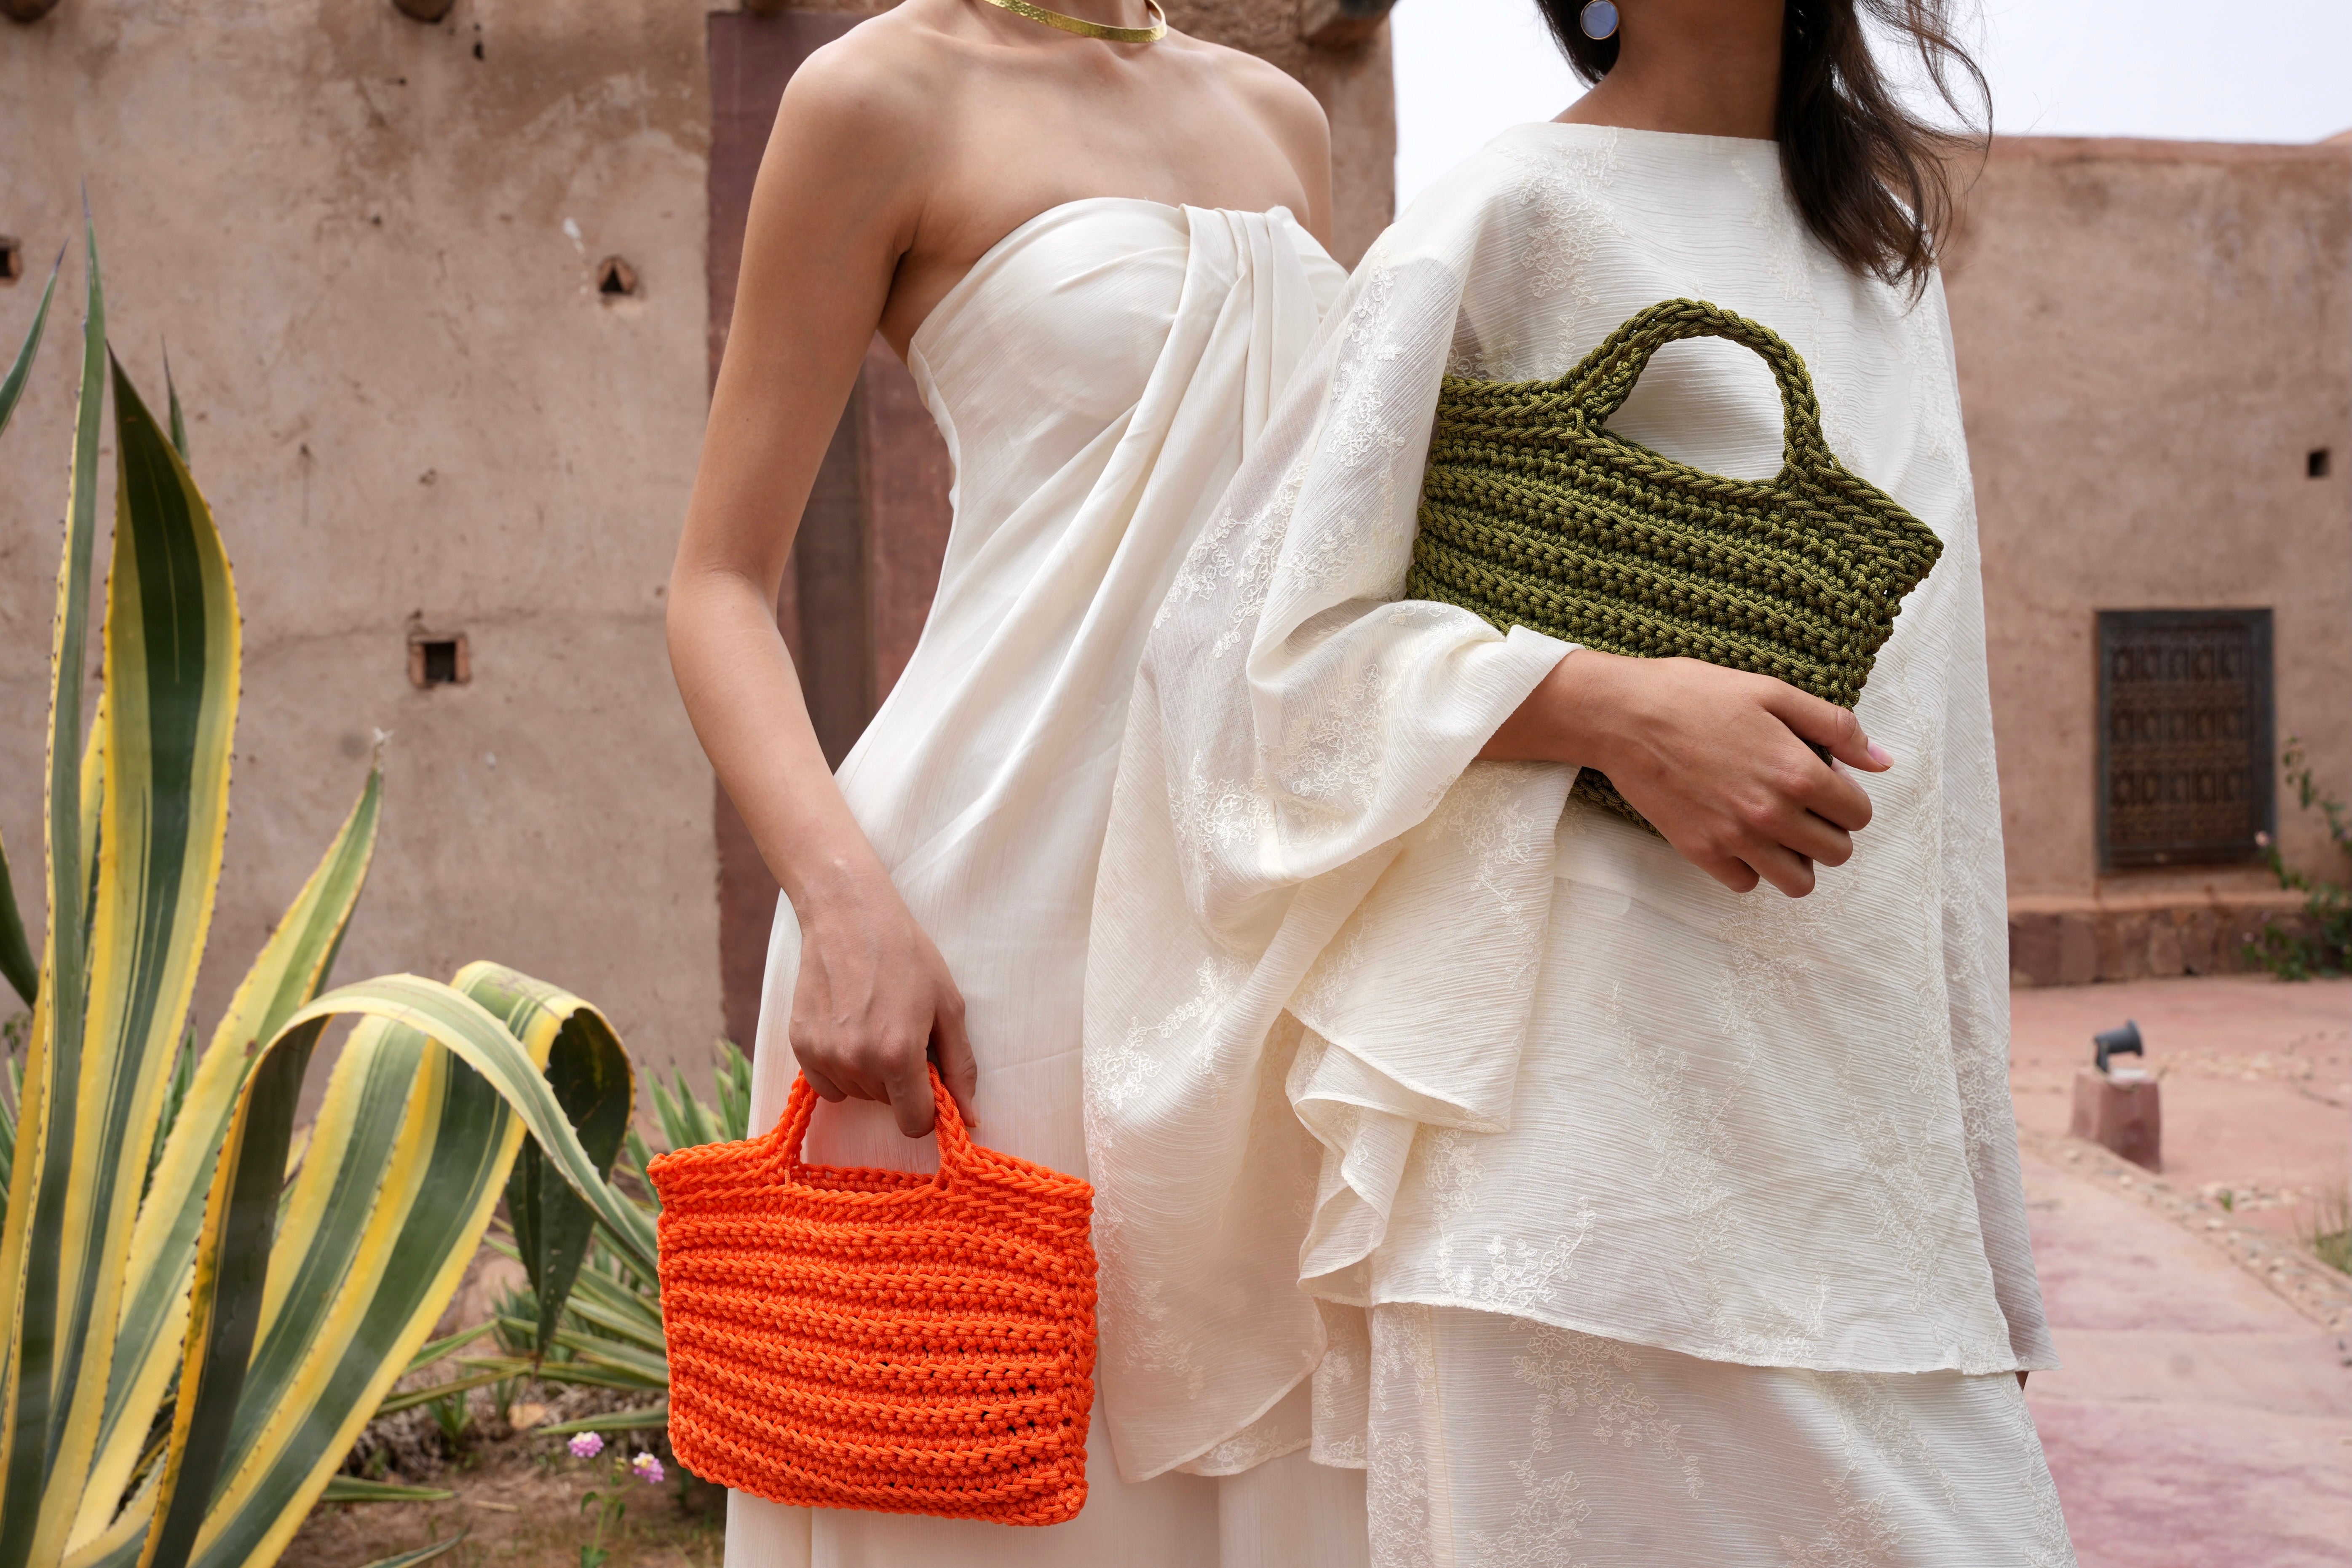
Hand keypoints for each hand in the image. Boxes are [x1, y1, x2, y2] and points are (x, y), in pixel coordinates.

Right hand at [787, 875, 977, 1136]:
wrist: (850, 917)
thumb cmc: (908, 957)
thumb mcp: (949, 1007)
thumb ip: (961, 1067)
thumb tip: (970, 1118)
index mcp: (899, 1055)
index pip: (914, 1123)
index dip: (927, 1110)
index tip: (929, 1085)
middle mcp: (857, 1062)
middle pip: (887, 1105)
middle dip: (901, 1083)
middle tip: (902, 1034)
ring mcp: (824, 1055)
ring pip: (857, 1094)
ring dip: (871, 1075)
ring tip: (875, 1025)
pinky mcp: (800, 1045)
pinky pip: (827, 1084)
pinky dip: (841, 1068)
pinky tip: (850, 1030)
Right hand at [1481, 651, 1890, 896]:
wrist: (1623, 715)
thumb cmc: (1695, 694)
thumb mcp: (1772, 692)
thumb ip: (1834, 726)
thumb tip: (1882, 761)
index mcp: (1796, 771)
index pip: (1858, 814)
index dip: (1849, 799)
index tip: (1827, 786)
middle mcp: (1770, 813)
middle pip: (1836, 853)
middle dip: (1829, 831)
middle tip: (1804, 808)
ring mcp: (1734, 837)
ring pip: (1797, 882)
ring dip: (1798, 860)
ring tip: (1779, 832)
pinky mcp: (1700, 851)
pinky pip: (1745, 883)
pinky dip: (1750, 867)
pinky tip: (1740, 836)